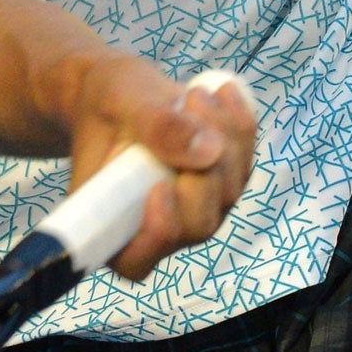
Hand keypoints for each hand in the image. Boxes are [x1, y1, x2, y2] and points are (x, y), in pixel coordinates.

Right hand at [62, 53, 256, 278]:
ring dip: (223, 136)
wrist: (122, 92)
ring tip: (195, 93)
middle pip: (198, 223)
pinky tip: (223, 92)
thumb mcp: (120, 100)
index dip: (156, 234)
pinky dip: (240, 126)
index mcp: (111, 222)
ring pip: (229, 191)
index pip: (136, 258)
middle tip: (188, 106)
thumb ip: (156, 126)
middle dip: (203, 169)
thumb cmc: (107, 102)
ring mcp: (195, 209)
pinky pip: (244, 162)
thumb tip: (209, 153)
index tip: (161, 186)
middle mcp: (157, 226)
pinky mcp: (221, 184)